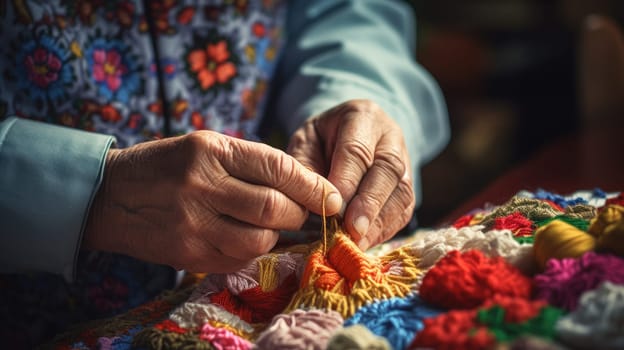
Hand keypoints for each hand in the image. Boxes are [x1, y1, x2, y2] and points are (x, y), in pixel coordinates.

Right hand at [83, 131, 342, 272]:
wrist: (109, 196)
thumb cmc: (166, 166)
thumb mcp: (206, 146)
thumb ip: (252, 162)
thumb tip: (307, 187)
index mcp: (211, 150)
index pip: (279, 168)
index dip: (313, 186)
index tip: (332, 198)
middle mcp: (202, 186)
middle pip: (275, 209)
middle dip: (298, 214)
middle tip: (297, 212)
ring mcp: (193, 224)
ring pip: (261, 240)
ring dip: (275, 235)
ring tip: (266, 224)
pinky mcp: (188, 255)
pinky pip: (239, 259)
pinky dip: (251, 251)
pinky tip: (242, 238)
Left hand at [287, 99, 414, 249]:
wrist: (344, 137)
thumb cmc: (319, 141)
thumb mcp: (305, 142)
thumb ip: (306, 167)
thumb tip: (314, 204)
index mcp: (361, 116)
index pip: (357, 150)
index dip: (347, 181)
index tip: (333, 208)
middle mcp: (390, 136)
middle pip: (387, 170)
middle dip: (369, 203)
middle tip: (351, 230)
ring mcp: (405, 160)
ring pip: (402, 191)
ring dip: (379, 221)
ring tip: (357, 242)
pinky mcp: (408, 186)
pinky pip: (404, 209)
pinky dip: (385, 229)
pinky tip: (366, 242)